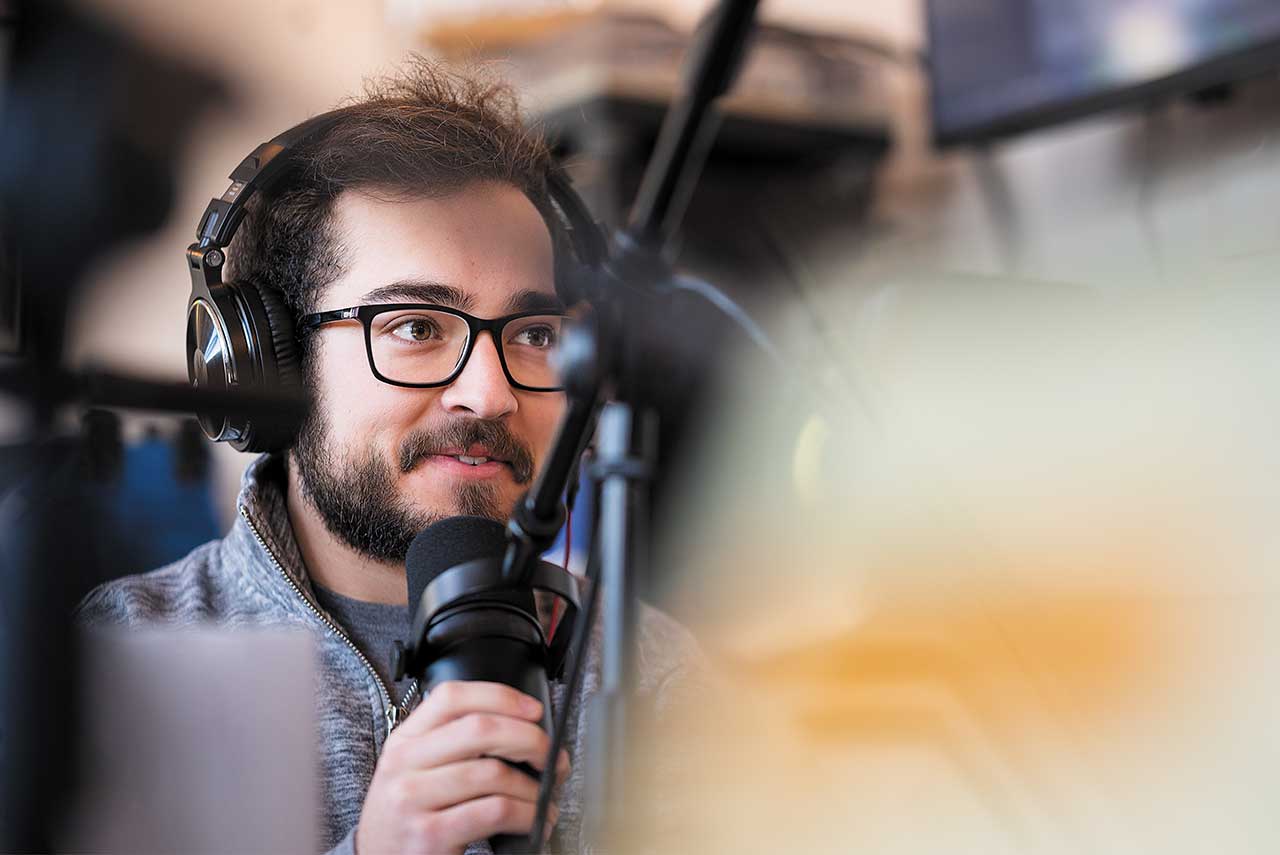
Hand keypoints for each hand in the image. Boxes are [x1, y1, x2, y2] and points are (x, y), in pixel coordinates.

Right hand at [355, 681, 569, 854]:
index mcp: (405, 739)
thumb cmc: (409, 813)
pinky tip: (533, 819)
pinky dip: (526, 814)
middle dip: (529, 739)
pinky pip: (494, 812)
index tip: (533, 710)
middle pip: (480, 730)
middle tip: (551, 756)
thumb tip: (522, 726)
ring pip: (493, 773)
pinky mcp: (429, 834)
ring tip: (544, 799)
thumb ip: (453, 742)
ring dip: (533, 787)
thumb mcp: (416, 768)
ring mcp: (413, 799)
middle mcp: (404, 763)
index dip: (501, 696)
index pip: (452, 697)